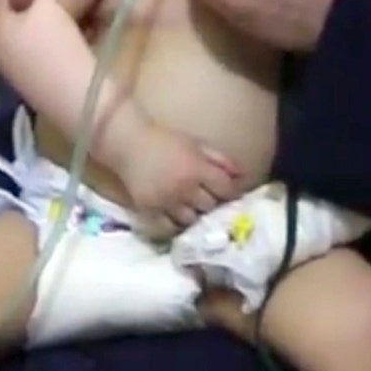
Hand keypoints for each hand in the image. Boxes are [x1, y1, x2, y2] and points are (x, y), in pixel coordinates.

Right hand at [121, 126, 245, 235]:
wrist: (129, 144)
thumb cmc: (164, 141)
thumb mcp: (195, 144)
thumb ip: (219, 159)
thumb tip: (242, 176)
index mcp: (196, 168)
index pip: (225, 189)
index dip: (231, 193)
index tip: (229, 194)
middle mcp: (183, 187)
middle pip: (210, 207)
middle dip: (213, 204)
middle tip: (211, 202)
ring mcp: (166, 201)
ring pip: (191, 221)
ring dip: (196, 217)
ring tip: (194, 211)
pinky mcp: (149, 211)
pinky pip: (168, 229)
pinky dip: (175, 227)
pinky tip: (177, 220)